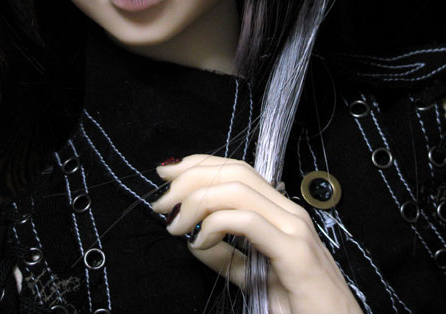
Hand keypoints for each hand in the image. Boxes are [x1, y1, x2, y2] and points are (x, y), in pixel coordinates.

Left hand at [152, 154, 361, 313]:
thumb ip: (228, 256)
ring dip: (197, 200)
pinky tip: (200, 241)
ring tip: (175, 224)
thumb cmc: (301, 308)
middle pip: (234, 172)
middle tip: (162, 203)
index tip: (167, 174)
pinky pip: (248, 222)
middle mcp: (289, 212)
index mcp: (280, 213)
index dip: (199, 164)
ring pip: (238, 189)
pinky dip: (216, 224)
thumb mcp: (255, 277)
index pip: (237, 170)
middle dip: (191, 178)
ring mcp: (294, 228)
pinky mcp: (295, 251)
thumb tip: (194, 238)